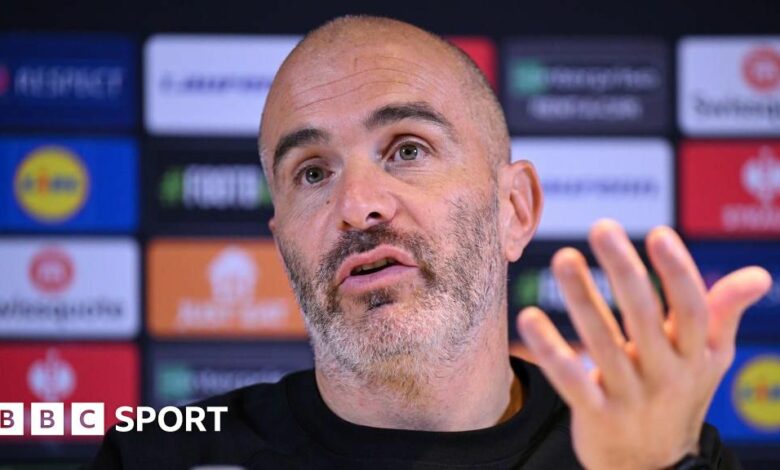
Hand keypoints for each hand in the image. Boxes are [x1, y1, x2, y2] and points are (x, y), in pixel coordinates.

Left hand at [517, 219, 771, 469]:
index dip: (678, 272)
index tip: (659, 233)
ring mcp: (629, 396)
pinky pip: (571, 380)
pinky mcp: (595, 414)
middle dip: (625, 271)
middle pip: (644, 318)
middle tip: (602, 227)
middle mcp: (665, 374)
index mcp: (694, 355)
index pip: (692, 310)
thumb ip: (723, 314)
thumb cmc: (679, 396)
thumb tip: (758, 275)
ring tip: (565, 258)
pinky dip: (550, 350)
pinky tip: (529, 317)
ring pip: (603, 343)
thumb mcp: (709, 360)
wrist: (651, 466)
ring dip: (582, 298)